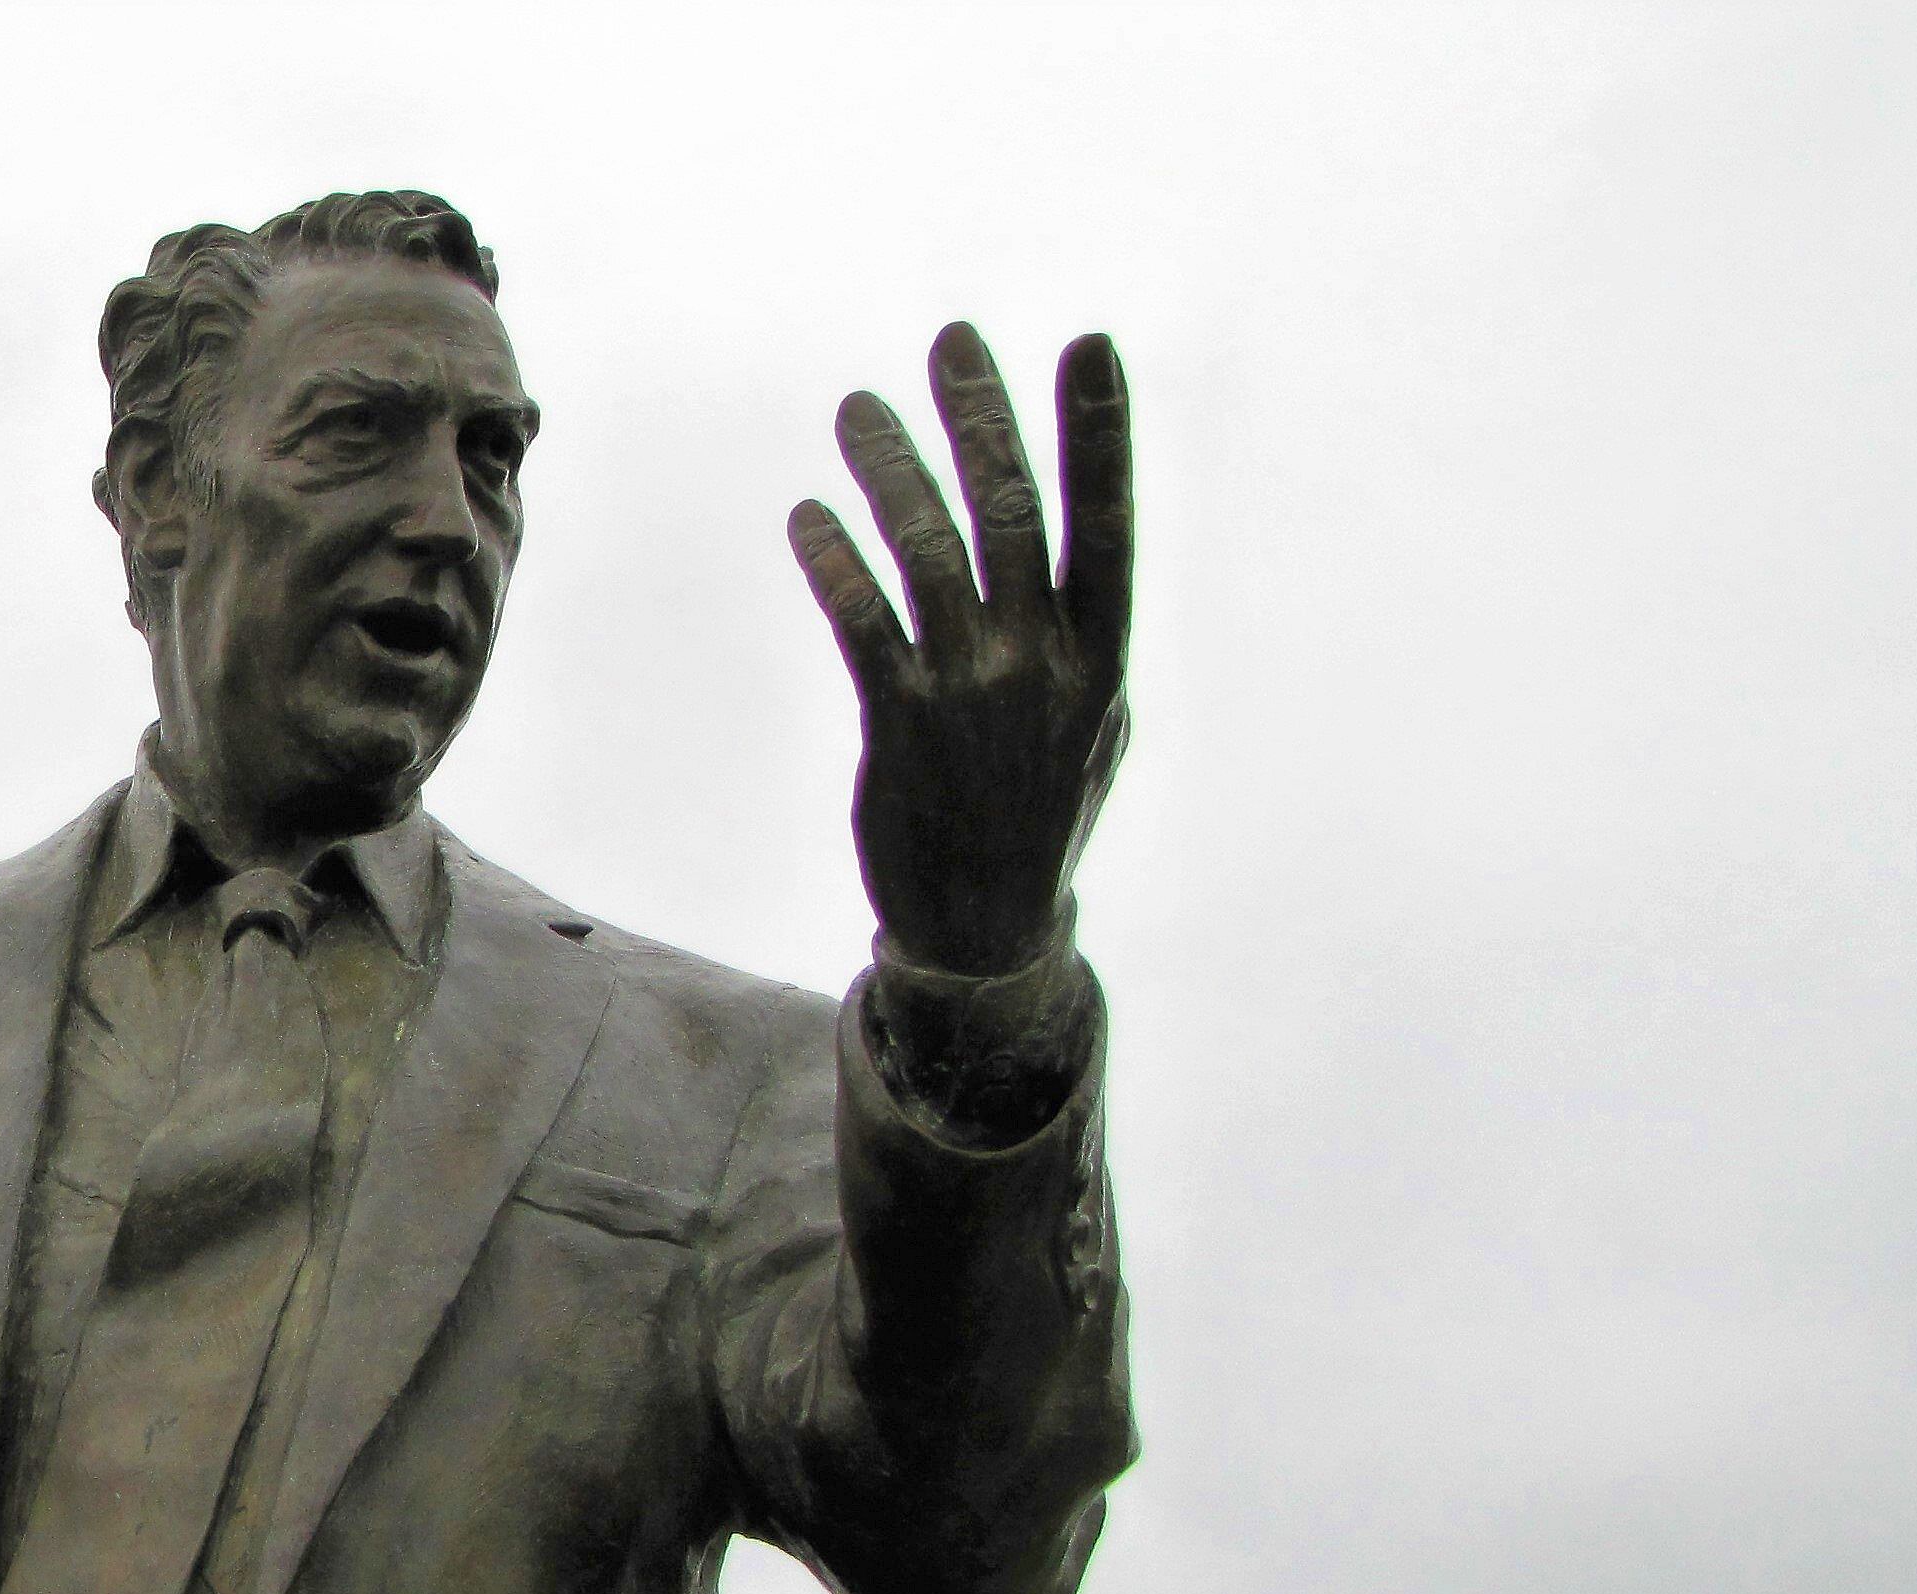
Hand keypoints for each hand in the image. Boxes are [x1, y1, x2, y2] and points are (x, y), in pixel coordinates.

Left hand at [789, 323, 1131, 975]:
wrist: (988, 928)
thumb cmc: (1042, 816)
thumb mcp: (1096, 729)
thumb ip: (1084, 644)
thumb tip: (1081, 564)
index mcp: (1102, 657)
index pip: (1107, 523)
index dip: (1099, 433)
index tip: (1089, 345)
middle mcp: (1044, 664)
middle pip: (1012, 514)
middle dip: (982, 418)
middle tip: (951, 341)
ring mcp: (974, 693)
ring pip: (928, 554)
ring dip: (891, 470)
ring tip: (854, 409)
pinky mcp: (903, 725)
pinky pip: (865, 624)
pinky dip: (837, 564)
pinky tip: (810, 517)